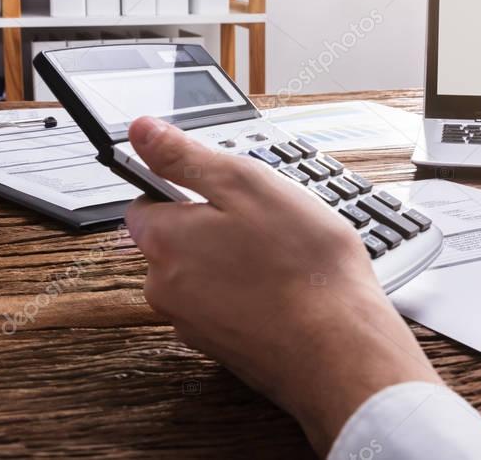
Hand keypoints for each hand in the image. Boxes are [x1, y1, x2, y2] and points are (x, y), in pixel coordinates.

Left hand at [124, 117, 440, 453]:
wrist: (339, 348)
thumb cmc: (302, 266)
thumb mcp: (247, 184)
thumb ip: (185, 157)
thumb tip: (141, 131)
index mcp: (164, 241)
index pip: (145, 203)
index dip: (182, 189)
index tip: (220, 190)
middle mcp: (165, 288)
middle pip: (173, 241)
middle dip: (210, 227)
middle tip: (262, 222)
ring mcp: (191, 323)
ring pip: (200, 274)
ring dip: (230, 261)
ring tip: (279, 257)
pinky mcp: (220, 347)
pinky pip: (222, 306)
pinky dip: (245, 294)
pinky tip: (282, 288)